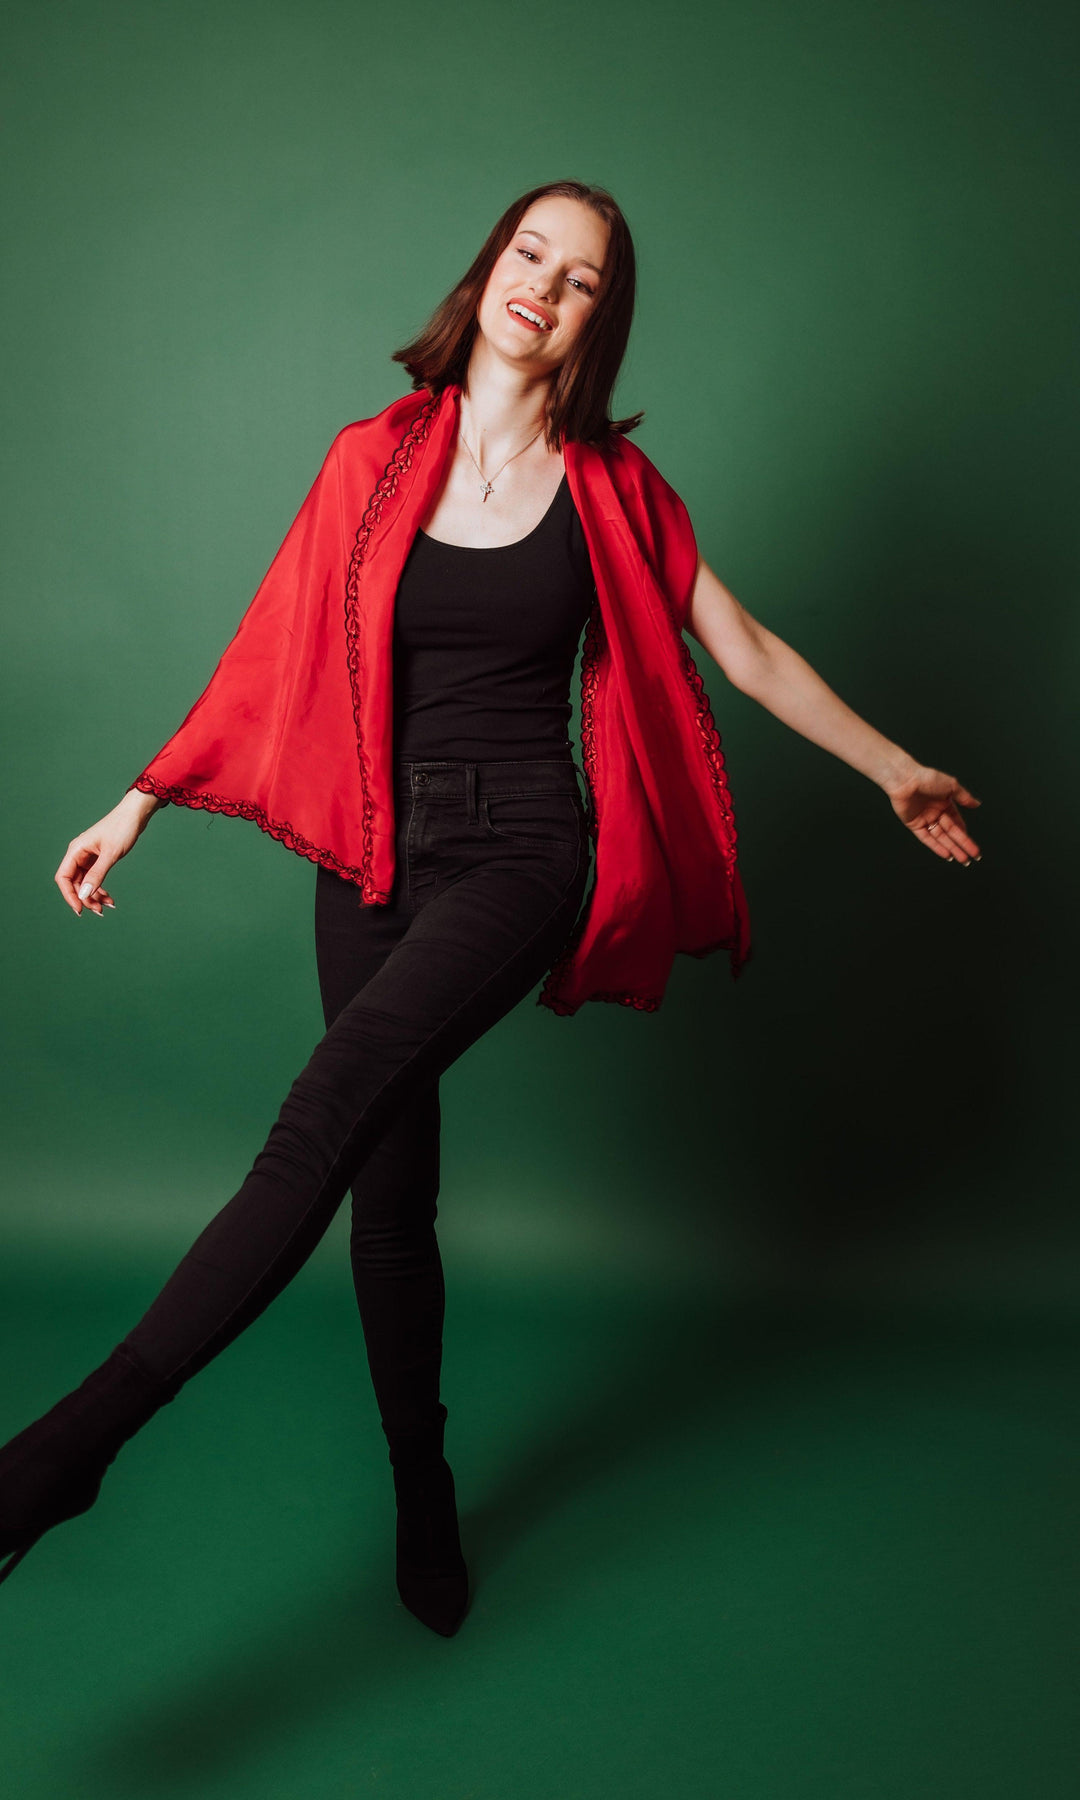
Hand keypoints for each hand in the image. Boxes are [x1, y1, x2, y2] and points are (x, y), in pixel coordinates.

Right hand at [55, 788, 161, 916]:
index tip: (80, 910)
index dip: (69, 895)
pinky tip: (110, 898)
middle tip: (100, 911)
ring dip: (94, 896)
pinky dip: (100, 889)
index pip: (63, 878)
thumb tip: (84, 895)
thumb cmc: (122, 828)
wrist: (135, 815)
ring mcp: (88, 857)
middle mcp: (78, 854)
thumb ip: (97, 875)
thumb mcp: (111, 854)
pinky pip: (94, 878)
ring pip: (85, 883)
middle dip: (85, 898)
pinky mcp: (97, 858)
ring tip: (108, 906)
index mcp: (76, 850)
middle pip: (74, 883)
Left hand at [885, 765, 981, 864]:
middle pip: (951, 833)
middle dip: (963, 845)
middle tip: (973, 857)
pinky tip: (947, 855)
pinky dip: (936, 847)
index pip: (958, 824)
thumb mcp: (951, 786)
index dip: (965, 835)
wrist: (906, 779)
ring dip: (952, 849)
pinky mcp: (914, 825)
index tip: (974, 846)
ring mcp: (925, 820)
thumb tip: (977, 804)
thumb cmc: (927, 777)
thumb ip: (964, 797)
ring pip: (941, 838)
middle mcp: (935, 813)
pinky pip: (927, 839)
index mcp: (945, 804)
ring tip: (963, 860)